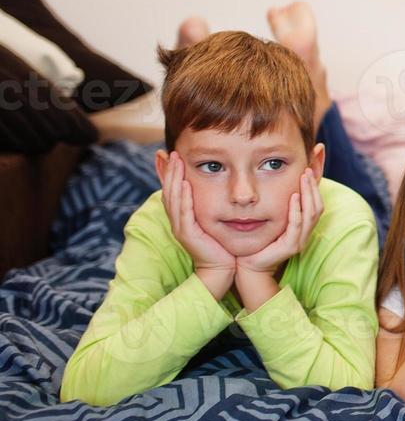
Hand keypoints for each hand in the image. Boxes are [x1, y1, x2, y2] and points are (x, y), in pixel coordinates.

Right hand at [160, 151, 234, 294]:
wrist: (222, 269)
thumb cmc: (220, 244)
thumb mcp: (212, 219)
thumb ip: (210, 204)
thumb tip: (215, 186)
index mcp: (182, 216)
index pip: (171, 190)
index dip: (168, 172)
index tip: (166, 154)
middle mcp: (178, 220)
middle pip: (169, 191)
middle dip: (169, 170)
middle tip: (170, 152)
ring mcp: (181, 228)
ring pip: (173, 199)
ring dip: (174, 179)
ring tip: (176, 161)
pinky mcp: (188, 235)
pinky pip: (184, 213)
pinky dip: (184, 198)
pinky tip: (185, 185)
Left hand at [238, 168, 322, 274]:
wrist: (249, 267)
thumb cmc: (258, 242)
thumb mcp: (272, 222)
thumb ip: (278, 208)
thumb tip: (279, 187)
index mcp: (303, 228)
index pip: (316, 205)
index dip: (314, 188)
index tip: (308, 170)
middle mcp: (305, 234)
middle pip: (317, 207)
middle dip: (313, 187)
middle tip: (307, 170)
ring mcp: (300, 241)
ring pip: (311, 214)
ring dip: (308, 194)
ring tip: (303, 179)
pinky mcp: (291, 247)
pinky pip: (297, 225)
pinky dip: (296, 210)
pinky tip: (293, 196)